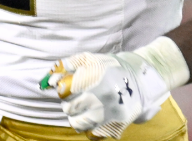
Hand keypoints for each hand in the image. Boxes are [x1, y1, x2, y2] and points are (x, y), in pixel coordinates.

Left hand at [40, 37, 189, 138]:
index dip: (64, 89)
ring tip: (86, 108)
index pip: (63, 90)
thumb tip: (49, 79)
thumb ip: (69, 65)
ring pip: (77, 123)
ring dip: (78, 116)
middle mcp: (100, 96)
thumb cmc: (112, 68)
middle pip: (68, 108)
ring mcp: (108, 113)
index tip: (69, 87)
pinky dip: (90, 128)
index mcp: (94, 77)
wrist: (142, 79)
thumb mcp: (91, 59)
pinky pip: (91, 134)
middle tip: (81, 97)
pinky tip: (95, 118)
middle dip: (71, 103)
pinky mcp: (115, 126)